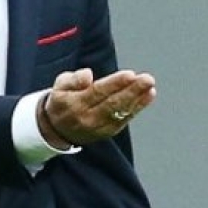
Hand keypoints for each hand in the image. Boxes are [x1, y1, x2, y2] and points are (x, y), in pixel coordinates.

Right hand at [37, 68, 155, 147]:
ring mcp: (99, 127)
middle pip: (113, 104)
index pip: (98, 93)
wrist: (57, 130)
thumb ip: (73, 79)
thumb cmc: (62, 100)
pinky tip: (148, 95)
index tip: (130, 74)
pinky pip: (125, 119)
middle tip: (147, 79)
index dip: (115, 84)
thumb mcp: (60, 85)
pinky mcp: (108, 132)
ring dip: (138, 99)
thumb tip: (88, 76)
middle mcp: (88, 118)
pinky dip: (138, 107)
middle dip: (132, 91)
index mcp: (75, 104)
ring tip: (150, 86)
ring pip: (121, 113)